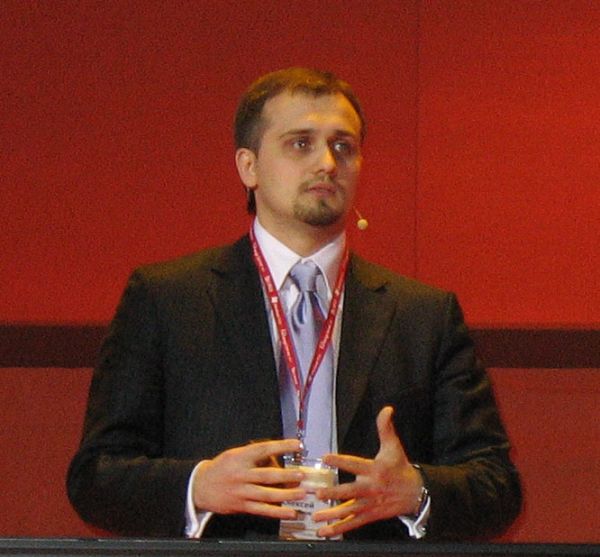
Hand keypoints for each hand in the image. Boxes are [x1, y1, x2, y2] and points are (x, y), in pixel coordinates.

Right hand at [192, 439, 306, 518]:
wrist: (200, 486)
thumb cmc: (222, 468)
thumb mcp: (235, 454)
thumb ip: (255, 456)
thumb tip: (277, 458)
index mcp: (240, 457)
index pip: (264, 449)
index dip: (281, 446)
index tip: (297, 444)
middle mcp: (241, 474)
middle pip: (267, 475)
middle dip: (286, 475)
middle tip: (301, 474)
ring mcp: (242, 491)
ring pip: (267, 494)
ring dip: (286, 494)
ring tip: (301, 491)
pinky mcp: (242, 505)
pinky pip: (262, 509)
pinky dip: (277, 511)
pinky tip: (289, 511)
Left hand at [312, 406, 423, 536]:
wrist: (416, 492)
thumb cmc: (400, 467)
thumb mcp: (393, 446)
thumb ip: (385, 427)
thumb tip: (386, 409)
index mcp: (374, 469)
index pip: (354, 464)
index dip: (340, 461)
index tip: (325, 457)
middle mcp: (370, 487)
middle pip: (350, 491)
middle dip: (334, 493)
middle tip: (318, 493)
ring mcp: (370, 503)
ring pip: (349, 510)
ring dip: (332, 514)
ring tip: (317, 517)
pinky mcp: (370, 515)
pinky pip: (353, 523)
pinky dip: (339, 528)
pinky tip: (325, 532)